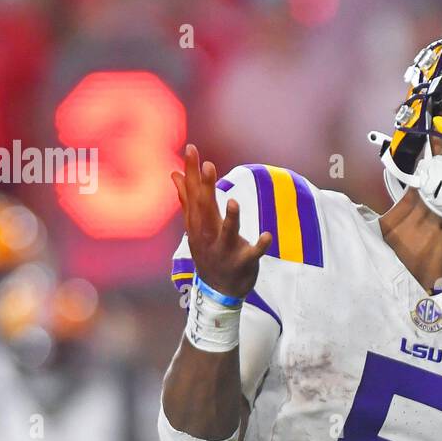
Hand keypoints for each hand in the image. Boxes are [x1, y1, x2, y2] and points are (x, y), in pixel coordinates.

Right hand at [171, 144, 270, 298]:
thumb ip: (187, 199)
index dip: (192, 172)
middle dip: (206, 188)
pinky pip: (252, 254)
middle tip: (208, 165)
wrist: (218, 291)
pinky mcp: (243, 263)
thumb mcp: (195, 226)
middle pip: (206, 209)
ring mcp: (225, 250)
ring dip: (231, 219)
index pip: (193, 194)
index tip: (191, 149)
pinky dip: (259, 246)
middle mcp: (208, 236)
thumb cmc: (208, 251)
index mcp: (198, 224)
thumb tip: (174, 174)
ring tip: (234, 202)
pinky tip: (267, 235)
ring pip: (227, 233)